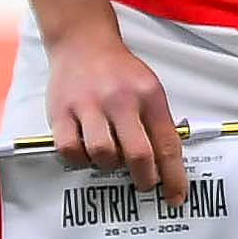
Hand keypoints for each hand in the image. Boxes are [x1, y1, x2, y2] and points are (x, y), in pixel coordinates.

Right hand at [41, 24, 184, 199]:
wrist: (83, 41)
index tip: (176, 196)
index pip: (168, 145)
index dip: (174, 177)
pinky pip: (70, 149)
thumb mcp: (149, 89)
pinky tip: (84, 152)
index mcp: (149, 96)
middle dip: (145, 179)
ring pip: (103, 155)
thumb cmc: (118, 71)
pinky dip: (79, 159)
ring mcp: (89, 106)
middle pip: (139, 154)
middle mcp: (121, 101)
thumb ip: (157, 122)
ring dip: (109, 166)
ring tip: (110, 158)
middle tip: (144, 184)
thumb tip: (168, 164)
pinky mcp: (61, 111)